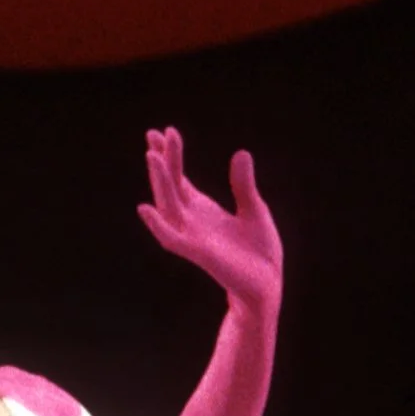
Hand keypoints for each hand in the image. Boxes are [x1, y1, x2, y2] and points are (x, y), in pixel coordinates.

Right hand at [136, 129, 281, 309]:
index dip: (171, 156)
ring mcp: (193, 237)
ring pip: (168, 206)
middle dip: (162, 162)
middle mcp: (192, 221)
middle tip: (154, 135)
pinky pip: (172, 239)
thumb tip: (241, 153)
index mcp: (203, 210)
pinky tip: (146, 207)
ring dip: (160, 182)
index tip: (164, 132)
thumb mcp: (254, 209)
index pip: (180, 179)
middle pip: (170, 187)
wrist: (268, 283)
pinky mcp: (200, 254)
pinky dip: (158, 224)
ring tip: (153, 156)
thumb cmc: (259, 251)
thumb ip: (243, 184)